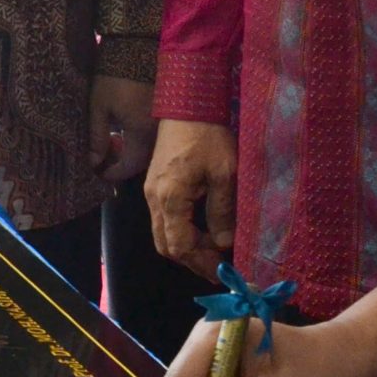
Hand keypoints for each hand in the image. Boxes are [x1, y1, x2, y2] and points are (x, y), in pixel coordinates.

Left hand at [89, 74, 156, 183]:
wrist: (137, 46)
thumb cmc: (113, 75)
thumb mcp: (99, 106)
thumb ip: (97, 136)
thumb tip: (94, 162)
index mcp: (141, 132)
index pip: (130, 166)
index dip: (113, 173)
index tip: (99, 172)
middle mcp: (157, 131)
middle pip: (142, 161)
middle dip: (123, 164)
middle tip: (105, 158)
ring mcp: (165, 121)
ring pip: (150, 149)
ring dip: (132, 152)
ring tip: (115, 143)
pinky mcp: (167, 111)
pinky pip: (155, 135)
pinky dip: (141, 139)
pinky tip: (127, 130)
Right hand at [144, 119, 237, 275]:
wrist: (187, 105)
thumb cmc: (208, 136)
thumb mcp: (224, 173)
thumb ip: (223, 211)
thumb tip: (224, 243)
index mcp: (170, 198)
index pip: (179, 245)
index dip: (200, 262)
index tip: (222, 272)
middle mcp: (154, 199)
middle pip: (166, 245)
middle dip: (191, 260)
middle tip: (217, 267)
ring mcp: (151, 192)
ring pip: (162, 234)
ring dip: (186, 247)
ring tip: (212, 252)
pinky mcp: (155, 185)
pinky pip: (164, 219)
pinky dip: (181, 232)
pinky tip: (202, 230)